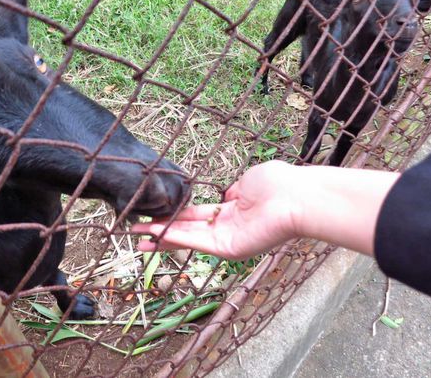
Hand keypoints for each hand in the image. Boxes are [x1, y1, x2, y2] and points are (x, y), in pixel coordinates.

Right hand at [131, 160, 301, 259]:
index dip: (175, 214)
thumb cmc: (276, 183)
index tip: (154, 213)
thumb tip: (225, 196)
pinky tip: (154, 235)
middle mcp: (226, 227)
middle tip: (135, 230)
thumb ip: (232, 190)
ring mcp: (226, 239)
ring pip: (187, 238)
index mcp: (231, 210)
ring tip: (136, 236)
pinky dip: (174, 238)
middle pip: (187, 229)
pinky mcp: (227, 248)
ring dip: (160, 237)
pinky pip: (195, 242)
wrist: (295, 197)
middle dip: (160, 229)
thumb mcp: (247, 181)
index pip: (196, 213)